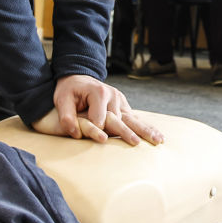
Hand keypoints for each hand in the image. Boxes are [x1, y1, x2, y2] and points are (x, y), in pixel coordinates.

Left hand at [31, 74, 163, 145]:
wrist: (78, 79)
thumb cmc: (69, 91)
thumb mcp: (62, 99)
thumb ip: (66, 116)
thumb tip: (74, 133)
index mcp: (97, 92)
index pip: (99, 117)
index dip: (97, 130)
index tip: (100, 140)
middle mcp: (112, 95)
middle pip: (120, 118)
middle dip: (127, 131)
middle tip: (135, 144)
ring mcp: (120, 100)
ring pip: (132, 119)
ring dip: (145, 130)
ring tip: (157, 140)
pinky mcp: (124, 106)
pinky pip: (135, 118)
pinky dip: (147, 127)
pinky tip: (159, 137)